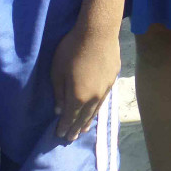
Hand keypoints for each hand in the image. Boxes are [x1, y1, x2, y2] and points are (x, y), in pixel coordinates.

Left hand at [50, 21, 119, 142]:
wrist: (98, 32)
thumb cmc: (72, 49)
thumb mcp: (57, 70)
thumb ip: (59, 92)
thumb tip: (60, 110)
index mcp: (78, 96)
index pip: (70, 117)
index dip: (65, 127)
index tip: (60, 135)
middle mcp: (94, 97)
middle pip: (84, 117)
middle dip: (76, 128)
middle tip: (71, 138)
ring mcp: (105, 88)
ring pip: (96, 110)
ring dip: (88, 121)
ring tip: (84, 130)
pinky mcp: (113, 79)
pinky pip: (103, 99)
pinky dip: (97, 108)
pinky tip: (96, 109)